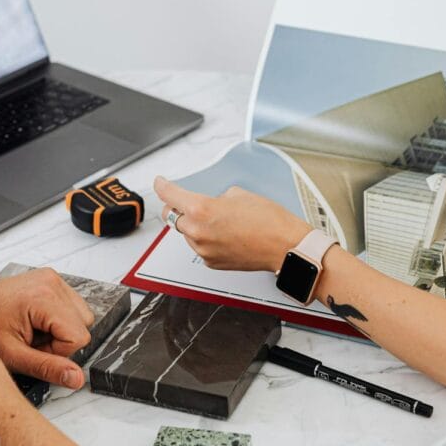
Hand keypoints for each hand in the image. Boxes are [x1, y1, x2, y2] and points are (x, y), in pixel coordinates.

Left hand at [0, 269, 94, 389]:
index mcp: (43, 296)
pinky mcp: (52, 279)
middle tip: (30, 340)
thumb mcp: (13, 355)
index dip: (57, 351)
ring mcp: (52, 278)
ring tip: (33, 330)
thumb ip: (47, 368)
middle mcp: (52, 281)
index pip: (78, 336)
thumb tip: (76, 378)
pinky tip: (37, 321)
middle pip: (83, 326)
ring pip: (81, 316)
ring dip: (62, 330)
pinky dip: (59, 319)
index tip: (33, 348)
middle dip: (60, 340)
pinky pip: (73, 307)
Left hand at [154, 176, 310, 272]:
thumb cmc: (269, 221)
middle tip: (185, 202)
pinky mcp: (212, 262)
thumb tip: (211, 204)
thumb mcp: (238, 194)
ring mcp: (203, 250)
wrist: (285, 247)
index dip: (162, 186)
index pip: (169, 195)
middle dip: (177, 207)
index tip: (160, 183)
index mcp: (201, 210)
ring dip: (194, 225)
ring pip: (187, 233)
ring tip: (220, 221)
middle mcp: (197, 232)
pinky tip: (225, 234)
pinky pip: (200, 246)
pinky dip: (206, 239)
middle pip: (172, 217)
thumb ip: (216, 198)